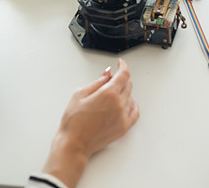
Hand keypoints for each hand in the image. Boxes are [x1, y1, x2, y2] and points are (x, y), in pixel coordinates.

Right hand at [43, 58, 139, 185]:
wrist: (74, 144)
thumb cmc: (73, 122)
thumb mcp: (80, 94)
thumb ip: (97, 82)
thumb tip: (107, 73)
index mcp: (108, 94)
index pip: (124, 74)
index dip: (123, 66)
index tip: (121, 63)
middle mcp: (119, 104)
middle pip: (128, 85)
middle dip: (120, 79)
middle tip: (111, 80)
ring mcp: (123, 117)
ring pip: (131, 97)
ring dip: (124, 92)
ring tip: (112, 94)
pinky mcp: (124, 128)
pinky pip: (135, 112)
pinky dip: (132, 105)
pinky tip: (126, 103)